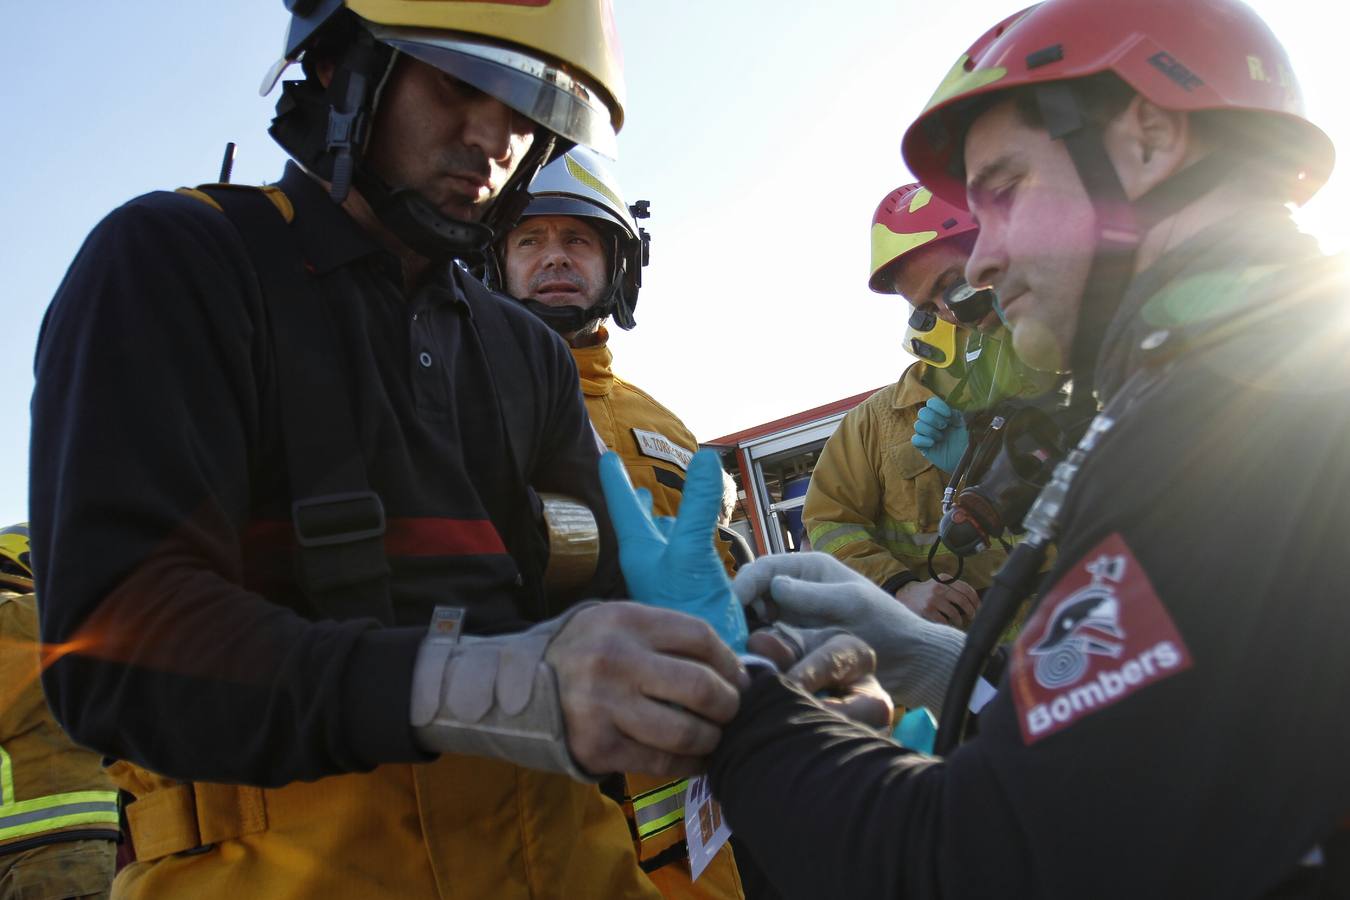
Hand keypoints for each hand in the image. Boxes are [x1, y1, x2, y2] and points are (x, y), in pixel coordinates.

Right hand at [546, 602, 747, 777]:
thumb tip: (727, 665)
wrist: (514, 690)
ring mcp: (604, 706)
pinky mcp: (598, 747)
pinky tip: (695, 758)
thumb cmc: (581, 654)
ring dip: (711, 739)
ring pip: (685, 731)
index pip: (699, 636)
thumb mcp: (614, 624)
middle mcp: (615, 660)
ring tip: (713, 736)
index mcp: (625, 621)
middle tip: (731, 711)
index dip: (729, 661)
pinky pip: (661, 762)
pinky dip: (688, 763)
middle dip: (728, 705)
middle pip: (700, 686)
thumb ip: (663, 637)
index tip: (738, 677)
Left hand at [600, 449, 747, 652]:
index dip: (616, 480)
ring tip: (651, 503)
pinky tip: (685, 540)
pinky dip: (679, 538)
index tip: (605, 456)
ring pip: (658, 539)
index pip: (624, 506)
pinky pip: (679, 555)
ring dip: (655, 519)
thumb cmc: (689, 610)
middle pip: (637, 522)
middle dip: (633, 500)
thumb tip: (706, 458)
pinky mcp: (687, 592)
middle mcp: (649, 563)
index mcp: (640, 550)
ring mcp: (667, 579)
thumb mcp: (692, 552)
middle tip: (620, 475)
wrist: (706, 663)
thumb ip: (697, 508)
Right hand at [732, 552, 964, 713]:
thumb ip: (812, 595)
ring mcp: (793, 616)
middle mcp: (795, 588)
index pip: (764, 569)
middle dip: (735, 609)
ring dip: (741, 629)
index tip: (728, 607)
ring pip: (753, 617)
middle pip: (752, 592)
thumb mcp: (850, 604)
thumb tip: (773, 586)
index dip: (742, 584)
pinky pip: (766, 639)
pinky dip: (754, 646)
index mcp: (808, 569)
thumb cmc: (884, 623)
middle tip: (724, 633)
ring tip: (732, 648)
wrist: (907, 660)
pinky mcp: (794, 641)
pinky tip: (748, 660)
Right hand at [895, 578, 979, 627]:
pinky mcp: (927, 610)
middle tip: (972, 617)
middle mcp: (939, 587)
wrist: (905, 595)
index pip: (966, 589)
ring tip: (959, 622)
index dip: (976, 600)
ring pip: (954, 612)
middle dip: (971, 611)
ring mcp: (933, 599)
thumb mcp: (939, 583)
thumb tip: (975, 602)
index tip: (979, 608)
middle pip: (963, 600)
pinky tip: (948, 624)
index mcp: (944, 579)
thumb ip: (954, 588)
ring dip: (960, 620)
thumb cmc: (927, 592)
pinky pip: (944, 620)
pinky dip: (948, 624)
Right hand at [911, 397, 968, 472]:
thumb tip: (951, 407)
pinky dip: (922, 440)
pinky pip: (914, 440)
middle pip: (922, 412)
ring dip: (930, 430)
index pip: (932, 403)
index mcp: (944, 415)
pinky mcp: (924, 447)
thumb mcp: (969, 425)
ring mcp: (928, 435)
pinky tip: (933, 444)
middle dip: (932, 418)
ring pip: (917, 425)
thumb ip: (960, 414)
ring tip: (941, 438)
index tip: (948, 415)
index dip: (937, 406)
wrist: (970, 461)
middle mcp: (934, 423)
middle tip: (944, 426)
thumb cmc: (972, 441)